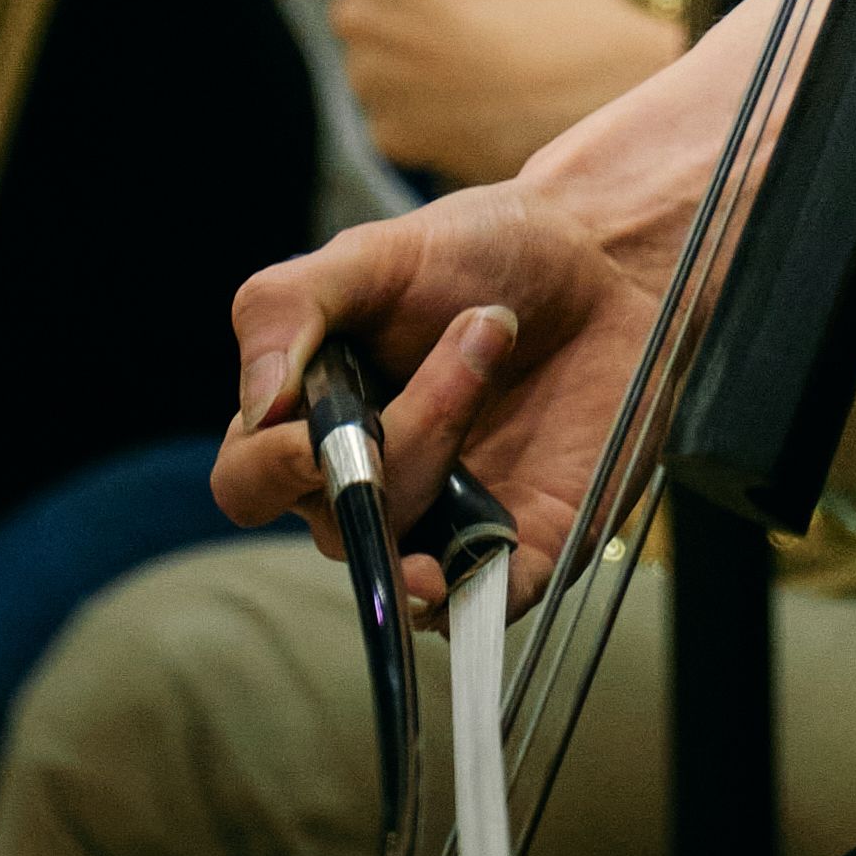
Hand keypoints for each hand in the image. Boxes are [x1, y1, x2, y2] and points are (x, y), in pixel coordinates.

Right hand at [216, 182, 641, 613]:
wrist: (605, 253)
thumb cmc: (481, 250)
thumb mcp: (373, 252)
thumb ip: (288, 306)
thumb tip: (258, 404)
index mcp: (317, 420)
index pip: (250, 484)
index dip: (270, 469)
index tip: (311, 431)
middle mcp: (372, 485)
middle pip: (342, 521)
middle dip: (403, 432)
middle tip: (475, 330)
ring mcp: (446, 521)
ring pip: (408, 559)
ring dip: (444, 458)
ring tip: (497, 343)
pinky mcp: (522, 544)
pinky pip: (485, 605)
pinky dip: (479, 595)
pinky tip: (487, 548)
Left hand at [261, 0, 679, 183]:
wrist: (601, 85)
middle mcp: (355, 23)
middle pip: (349, 1)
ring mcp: (377, 88)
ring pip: (379, 59)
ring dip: (416, 47)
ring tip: (491, 31)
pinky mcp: (404, 143)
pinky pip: (404, 116)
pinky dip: (436, 102)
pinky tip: (491, 80)